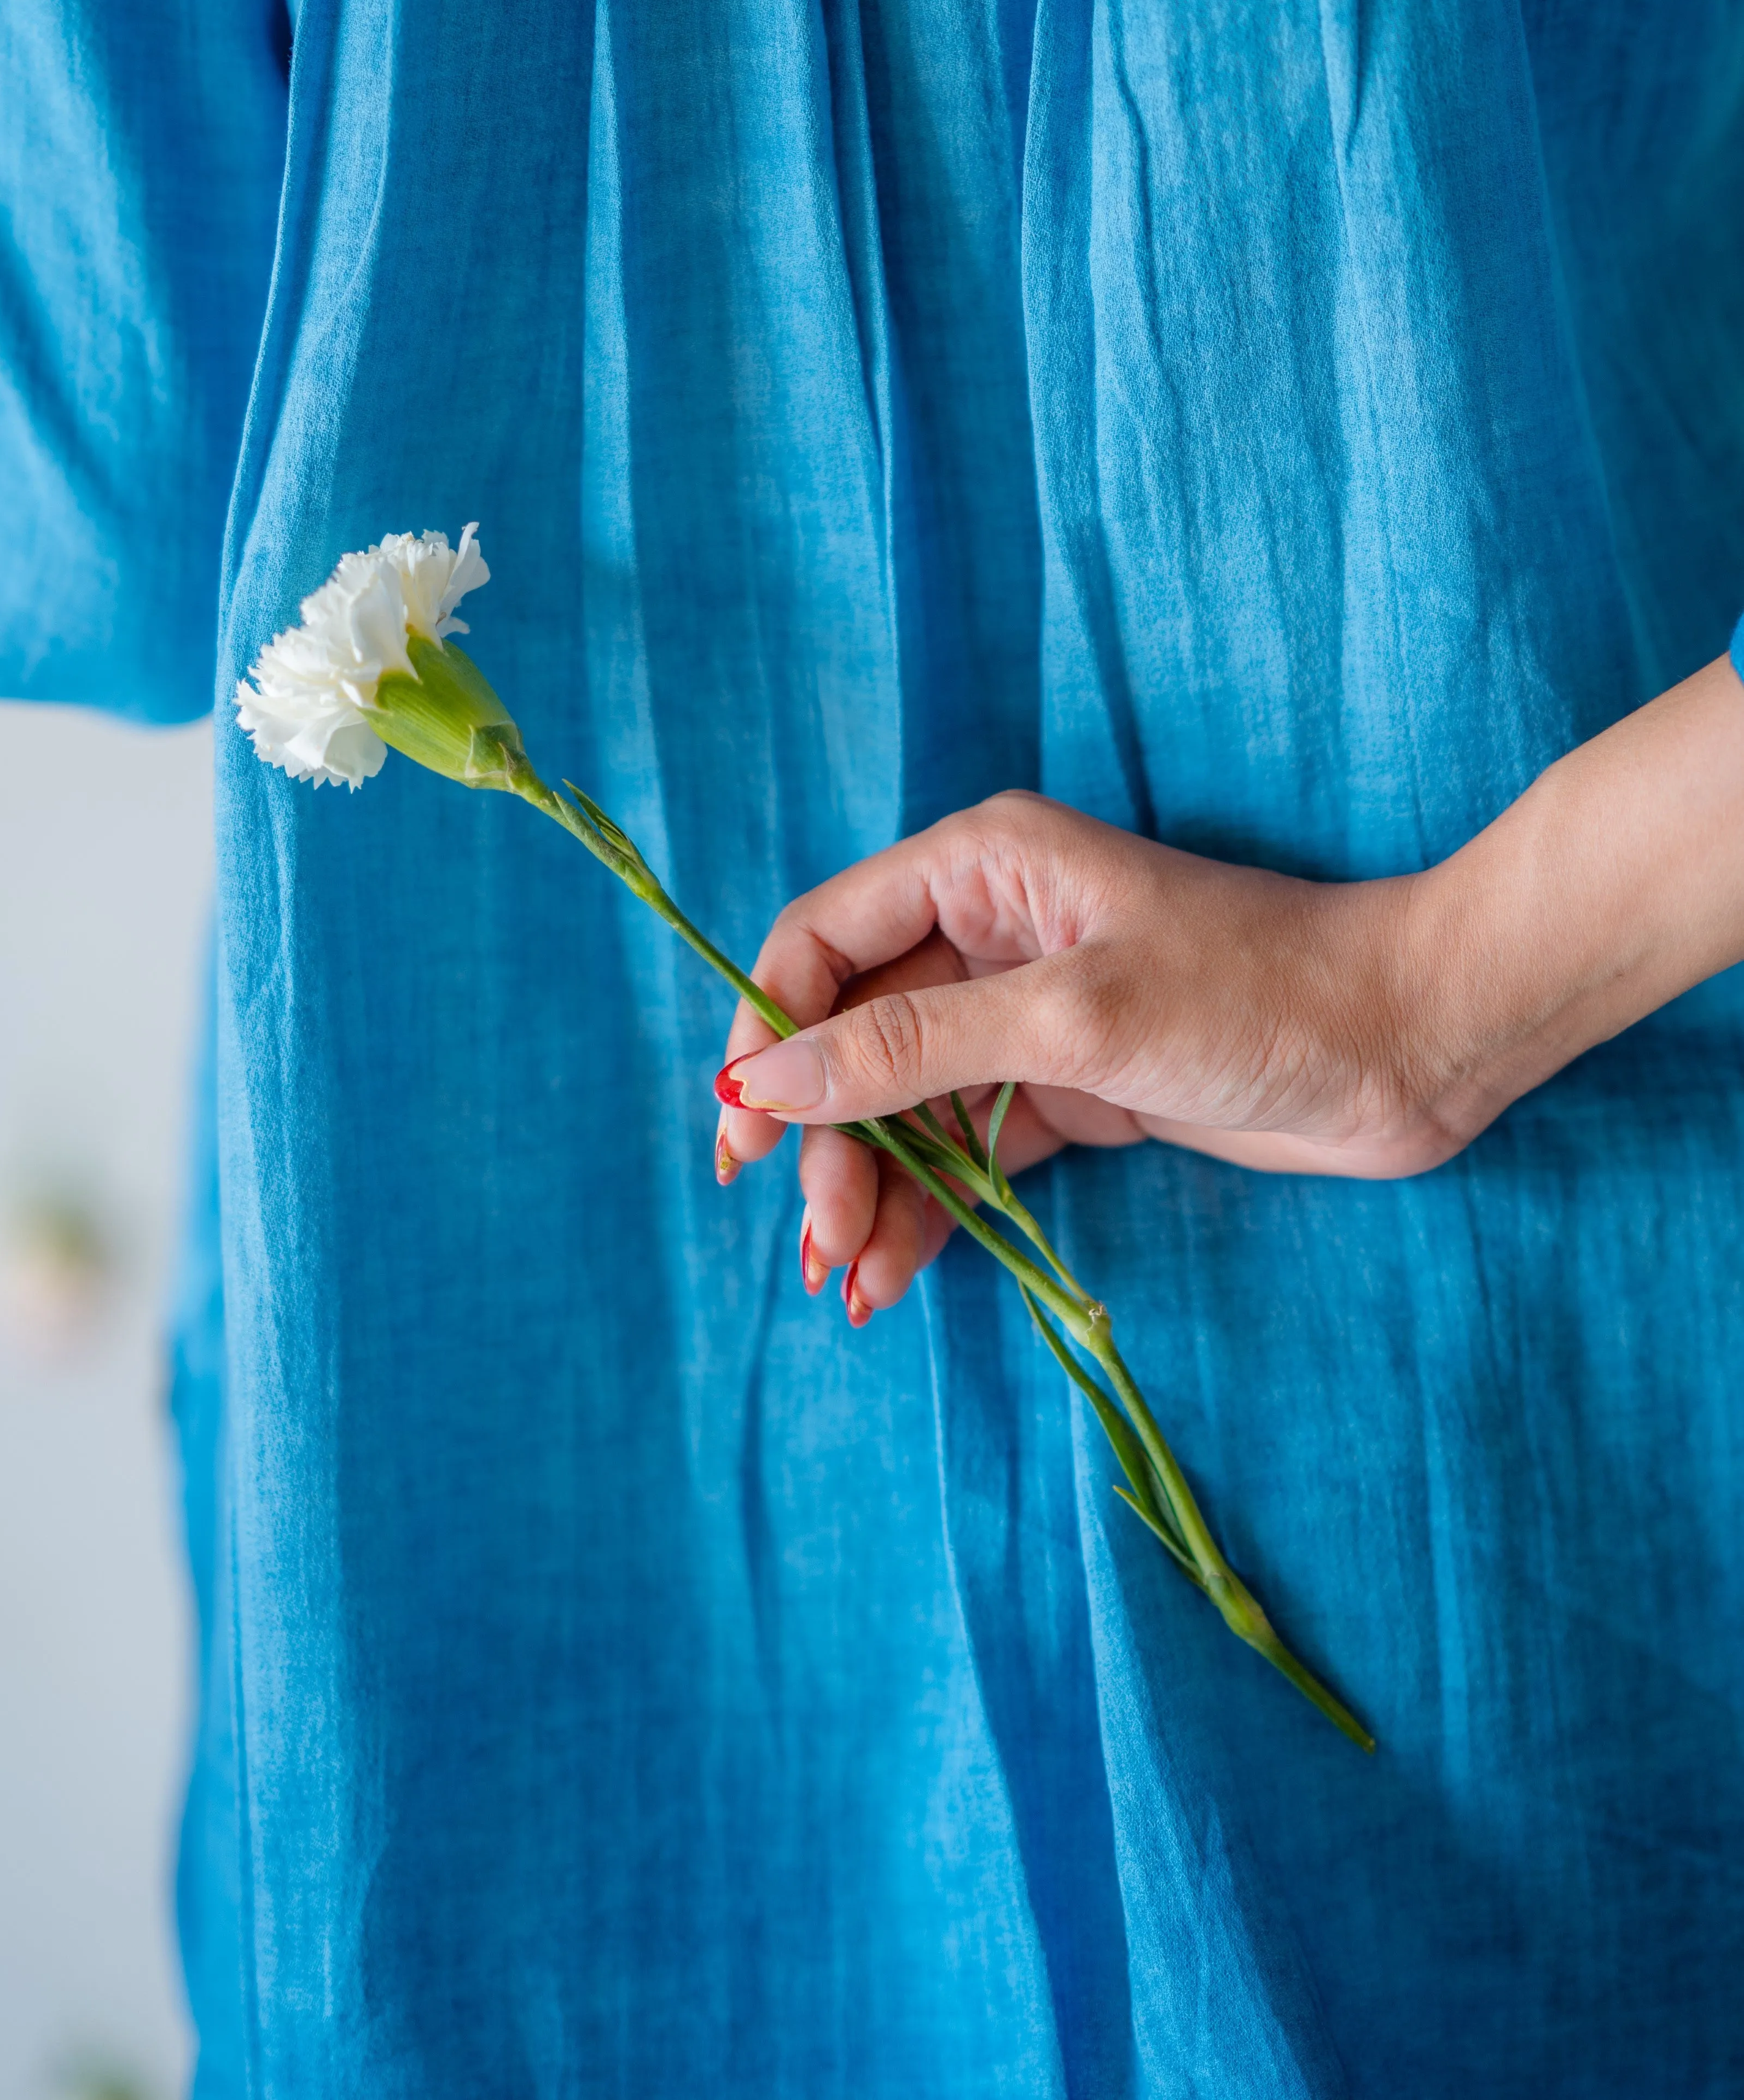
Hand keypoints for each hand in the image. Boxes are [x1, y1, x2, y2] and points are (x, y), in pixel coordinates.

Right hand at [715, 657, 1743, 1321]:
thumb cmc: (1255, 997)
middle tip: (819, 1241)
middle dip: (827, 1141)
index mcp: (980, 869)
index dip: (766, 1036)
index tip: (743, 1141)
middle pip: (856, 1036)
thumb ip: (909, 1050)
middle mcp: (991, 931)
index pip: (822, 943)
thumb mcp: (1070, 1020)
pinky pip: (968, 1146)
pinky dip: (932, 1208)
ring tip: (851, 1285)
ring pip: (906, 1103)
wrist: (1412, 1046)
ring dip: (872, 1189)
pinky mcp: (1073, 1084)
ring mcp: (1032, 1012)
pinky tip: (898, 1275)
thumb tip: (759, 1081)